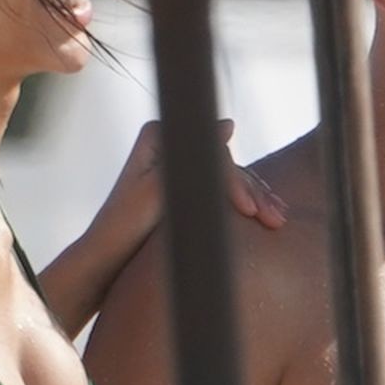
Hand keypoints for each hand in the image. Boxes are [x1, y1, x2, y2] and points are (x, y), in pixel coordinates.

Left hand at [88, 119, 287, 263]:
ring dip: (257, 199)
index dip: (233, 181)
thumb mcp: (157, 192)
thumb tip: (228, 125)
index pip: (211, 152)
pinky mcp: (187, 190)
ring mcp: (182, 167)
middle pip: (224, 163)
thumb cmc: (124, 227)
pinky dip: (247, 205)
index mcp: (159, 136)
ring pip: (230, 178)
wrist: (106, 259)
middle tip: (274, 220)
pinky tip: (268, 218)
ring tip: (278, 221)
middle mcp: (172, 145)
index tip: (247, 212)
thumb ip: (191, 160)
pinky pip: (224, 193)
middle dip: (252, 192)